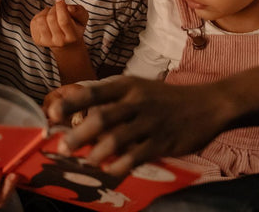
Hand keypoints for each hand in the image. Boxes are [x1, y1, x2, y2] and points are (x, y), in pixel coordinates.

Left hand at [30, 0, 88, 49]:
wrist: (67, 43)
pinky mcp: (37, 40)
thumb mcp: (83, 18)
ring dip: (46, 11)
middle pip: (51, 19)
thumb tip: (68, 8)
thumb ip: (78, 11)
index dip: (61, 8)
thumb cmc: (76, 26)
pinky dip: (40, 15)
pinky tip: (47, 18)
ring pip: (40, 20)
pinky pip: (34, 22)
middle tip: (58, 7)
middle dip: (54, 8)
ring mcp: (46, 42)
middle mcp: (59, 42)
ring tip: (52, 12)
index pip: (64, 21)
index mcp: (72, 37)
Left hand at [47, 76, 230, 175]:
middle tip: (63, 147)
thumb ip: (115, 102)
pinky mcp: (162, 141)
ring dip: (96, 154)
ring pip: (116, 140)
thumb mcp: (142, 90)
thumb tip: (81, 119)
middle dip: (78, 135)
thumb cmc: (167, 98)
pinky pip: (136, 157)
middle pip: (102, 118)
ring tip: (87, 163)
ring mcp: (151, 122)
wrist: (207, 104)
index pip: (95, 91)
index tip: (52, 114)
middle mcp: (138, 101)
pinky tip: (112, 172)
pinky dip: (120, 167)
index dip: (71, 102)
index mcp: (129, 86)